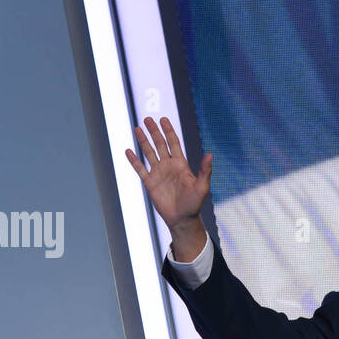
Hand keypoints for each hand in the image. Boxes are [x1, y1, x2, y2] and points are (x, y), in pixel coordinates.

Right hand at [123, 116, 211, 231]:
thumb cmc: (194, 204)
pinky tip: (128, 150)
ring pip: (149, 153)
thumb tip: (210, 154)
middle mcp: (169, 166)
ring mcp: (158, 173)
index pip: (173, 143)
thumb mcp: (202, 187)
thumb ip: (205, 171)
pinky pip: (140, 169)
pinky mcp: (150, 183)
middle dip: (154, 132)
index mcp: (181, 164)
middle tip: (147, 119)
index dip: (168, 131)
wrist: (182, 219)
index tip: (163, 120)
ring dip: (143, 141)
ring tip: (137, 128)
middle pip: (160, 144)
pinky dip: (134, 160)